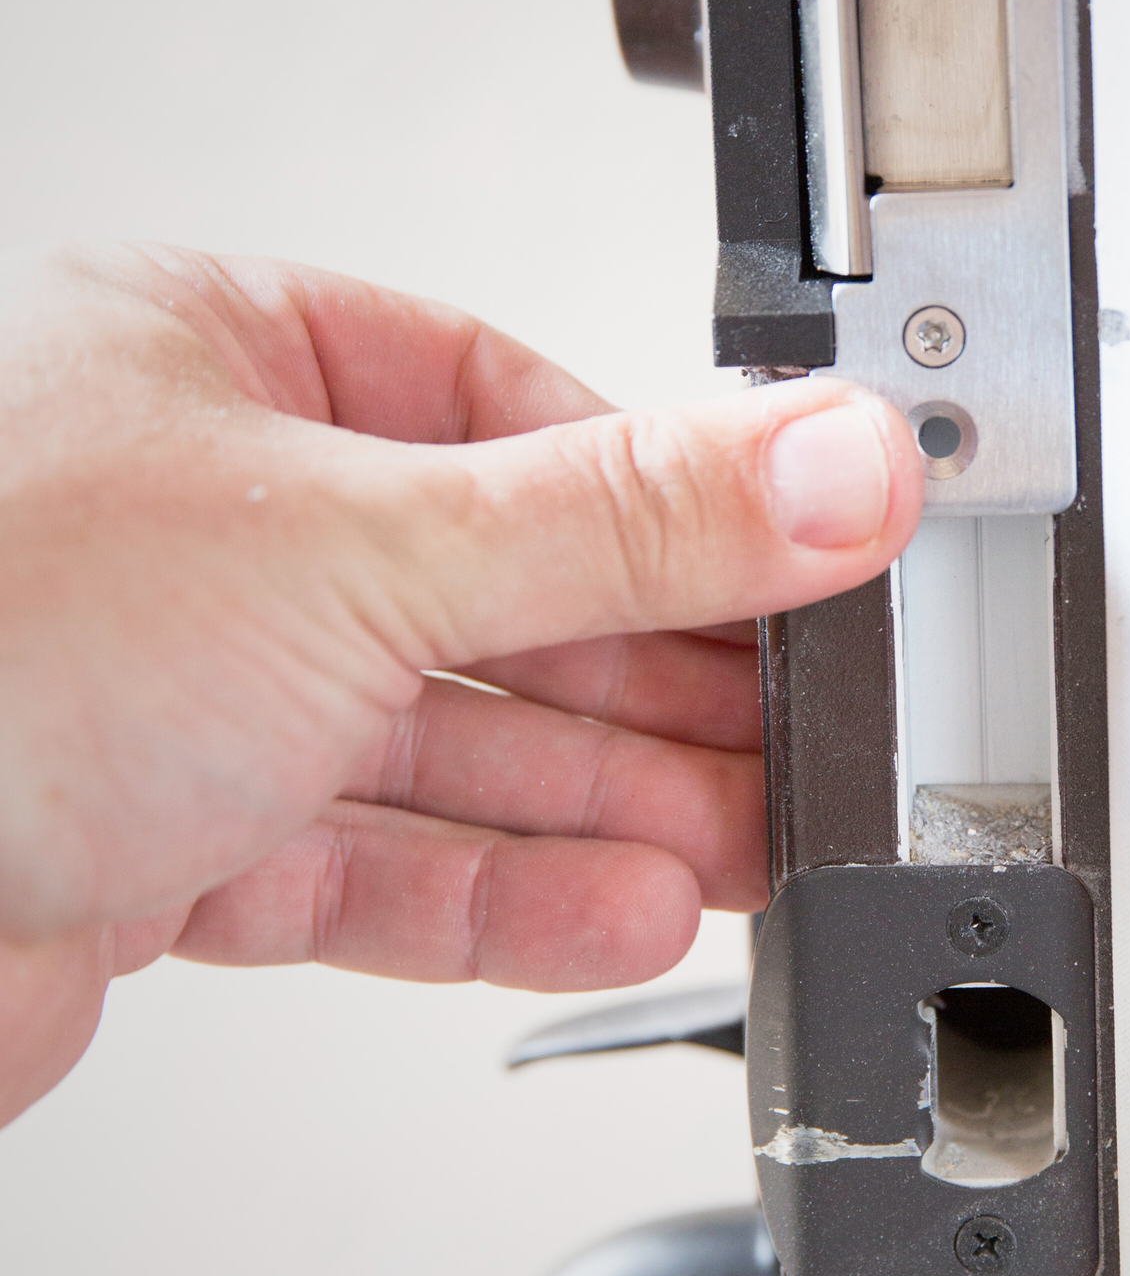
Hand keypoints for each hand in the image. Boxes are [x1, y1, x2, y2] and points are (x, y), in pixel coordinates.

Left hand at [0, 247, 921, 1126]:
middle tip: (798, 744)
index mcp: (224, 362)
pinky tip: (609, 913)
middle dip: (652, 687)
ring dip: (597, 810)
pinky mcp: (152, 847)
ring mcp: (171, 690)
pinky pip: (364, 864)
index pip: (510, 411)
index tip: (796, 567)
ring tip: (742, 853)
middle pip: (489, 595)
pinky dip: (491, 897)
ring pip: (436, 745)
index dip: (666, 502)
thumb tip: (831, 459)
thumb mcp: (358, 545)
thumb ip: (618, 521)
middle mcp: (196, 519)